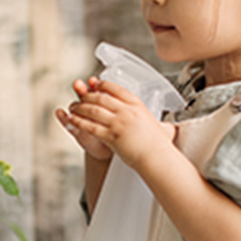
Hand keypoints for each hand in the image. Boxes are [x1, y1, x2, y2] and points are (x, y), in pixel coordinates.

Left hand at [62, 78, 176, 168]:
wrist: (156, 157)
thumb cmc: (158, 145)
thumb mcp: (159, 126)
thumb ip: (159, 123)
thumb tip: (168, 128)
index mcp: (137, 105)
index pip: (117, 89)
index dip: (103, 85)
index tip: (96, 84)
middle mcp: (127, 111)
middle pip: (101, 97)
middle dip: (88, 95)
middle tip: (80, 95)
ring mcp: (118, 123)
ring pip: (93, 110)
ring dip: (80, 107)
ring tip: (73, 106)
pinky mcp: (111, 136)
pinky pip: (90, 126)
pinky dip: (79, 122)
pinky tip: (72, 120)